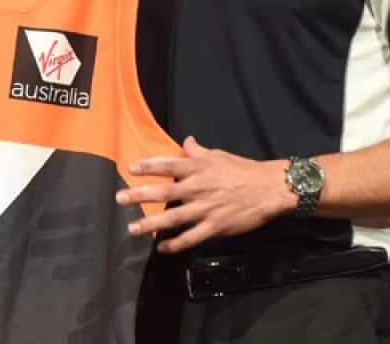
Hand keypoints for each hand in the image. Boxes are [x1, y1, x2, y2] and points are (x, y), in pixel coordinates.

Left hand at [115, 136, 298, 253]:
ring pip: (173, 217)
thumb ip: (198, 152)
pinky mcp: (215, 227)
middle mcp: (198, 188)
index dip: (148, 166)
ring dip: (151, 223)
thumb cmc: (243, 170)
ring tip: (133, 228)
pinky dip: (175, 244)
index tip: (130, 169)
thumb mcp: (219, 155)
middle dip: (139, 195)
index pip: (168, 164)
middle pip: (164, 191)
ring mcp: (205, 209)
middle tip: (120, 199)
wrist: (269, 189)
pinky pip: (191, 238)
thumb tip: (186, 142)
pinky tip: (162, 247)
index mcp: (198, 168)